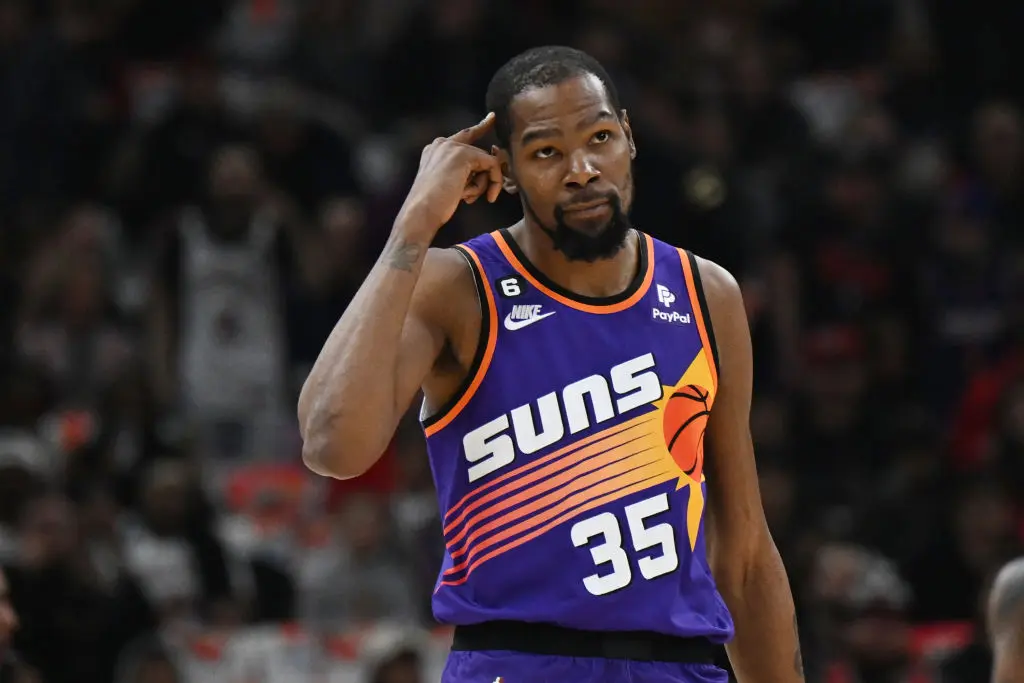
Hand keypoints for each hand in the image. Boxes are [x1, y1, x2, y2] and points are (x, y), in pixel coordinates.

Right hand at [398, 113, 502, 235]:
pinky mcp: (464, 154)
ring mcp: (452, 147)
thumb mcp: (449, 184)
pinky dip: (494, 182)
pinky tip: (486, 197)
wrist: (421, 211)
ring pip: (486, 161)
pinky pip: (492, 164)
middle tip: (483, 195)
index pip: (464, 136)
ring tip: (467, 197)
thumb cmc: (433, 206)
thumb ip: (464, 172)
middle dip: (485, 176)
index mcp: (435, 150)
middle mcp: (443, 143)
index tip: (492, 117)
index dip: (480, 127)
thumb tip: (489, 167)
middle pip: (479, 153)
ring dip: (483, 184)